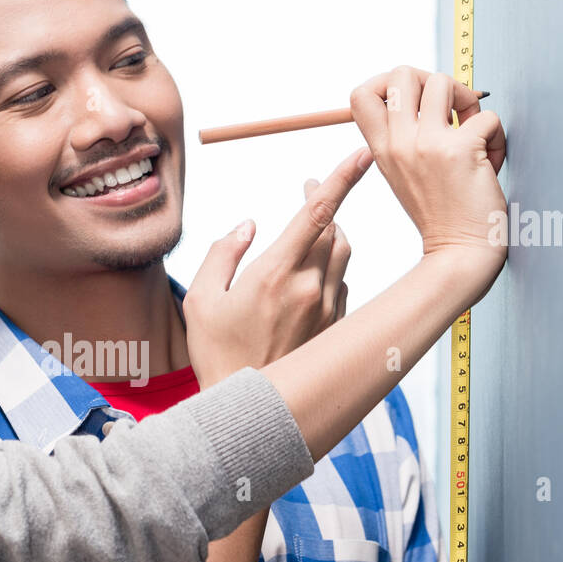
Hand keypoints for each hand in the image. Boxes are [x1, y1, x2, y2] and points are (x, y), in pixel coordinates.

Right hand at [184, 148, 371, 389]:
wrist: (249, 408)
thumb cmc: (216, 353)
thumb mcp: (200, 300)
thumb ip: (221, 253)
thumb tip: (247, 225)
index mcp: (274, 273)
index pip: (318, 213)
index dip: (343, 177)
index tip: (362, 153)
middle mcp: (308, 287)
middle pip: (333, 228)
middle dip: (326, 201)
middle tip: (310, 186)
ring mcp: (327, 308)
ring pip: (343, 253)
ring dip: (332, 233)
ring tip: (312, 228)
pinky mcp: (334, 325)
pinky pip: (342, 283)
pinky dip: (330, 268)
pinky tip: (309, 275)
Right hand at [349, 65, 507, 291]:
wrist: (460, 251)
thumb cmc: (440, 212)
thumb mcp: (403, 173)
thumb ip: (403, 137)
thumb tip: (423, 95)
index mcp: (381, 150)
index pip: (361, 95)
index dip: (388, 81)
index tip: (413, 97)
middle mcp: (398, 144)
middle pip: (402, 73)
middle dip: (433, 79)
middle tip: (448, 108)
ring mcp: (427, 145)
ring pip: (443, 81)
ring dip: (467, 100)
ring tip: (472, 131)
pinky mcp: (461, 150)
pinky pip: (487, 116)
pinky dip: (496, 135)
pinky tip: (489, 160)